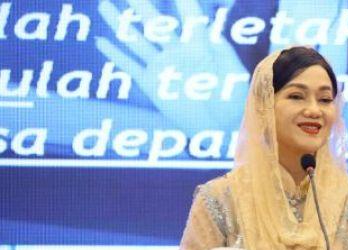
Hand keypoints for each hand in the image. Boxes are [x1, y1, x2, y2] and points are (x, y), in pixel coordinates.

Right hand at [97, 0, 247, 132]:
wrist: (220, 126)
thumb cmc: (232, 99)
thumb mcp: (232, 73)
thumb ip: (221, 51)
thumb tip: (209, 29)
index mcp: (198, 46)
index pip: (187, 16)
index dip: (182, 2)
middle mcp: (177, 53)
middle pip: (154, 23)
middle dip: (140, 5)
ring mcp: (162, 67)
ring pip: (136, 41)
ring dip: (120, 24)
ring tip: (105, 6)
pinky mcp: (152, 85)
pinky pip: (130, 67)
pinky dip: (116, 55)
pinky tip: (102, 42)